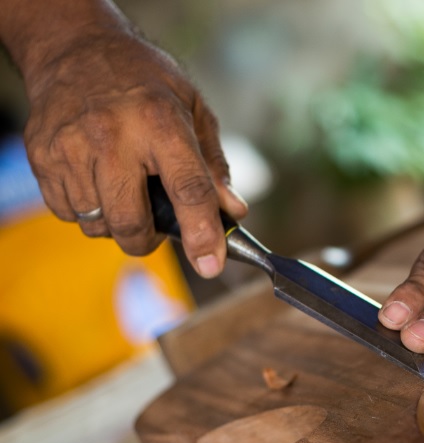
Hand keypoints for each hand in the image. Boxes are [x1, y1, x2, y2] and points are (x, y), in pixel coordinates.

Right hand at [23, 28, 246, 277]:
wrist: (76, 47)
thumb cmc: (145, 82)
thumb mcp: (193, 109)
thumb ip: (213, 165)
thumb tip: (232, 212)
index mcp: (161, 123)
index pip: (188, 190)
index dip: (202, 234)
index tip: (211, 266)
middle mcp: (113, 137)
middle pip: (132, 223)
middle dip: (148, 240)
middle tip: (157, 226)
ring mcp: (72, 148)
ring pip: (97, 225)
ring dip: (116, 223)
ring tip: (124, 188)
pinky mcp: (43, 156)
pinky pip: (68, 214)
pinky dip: (88, 210)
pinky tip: (97, 180)